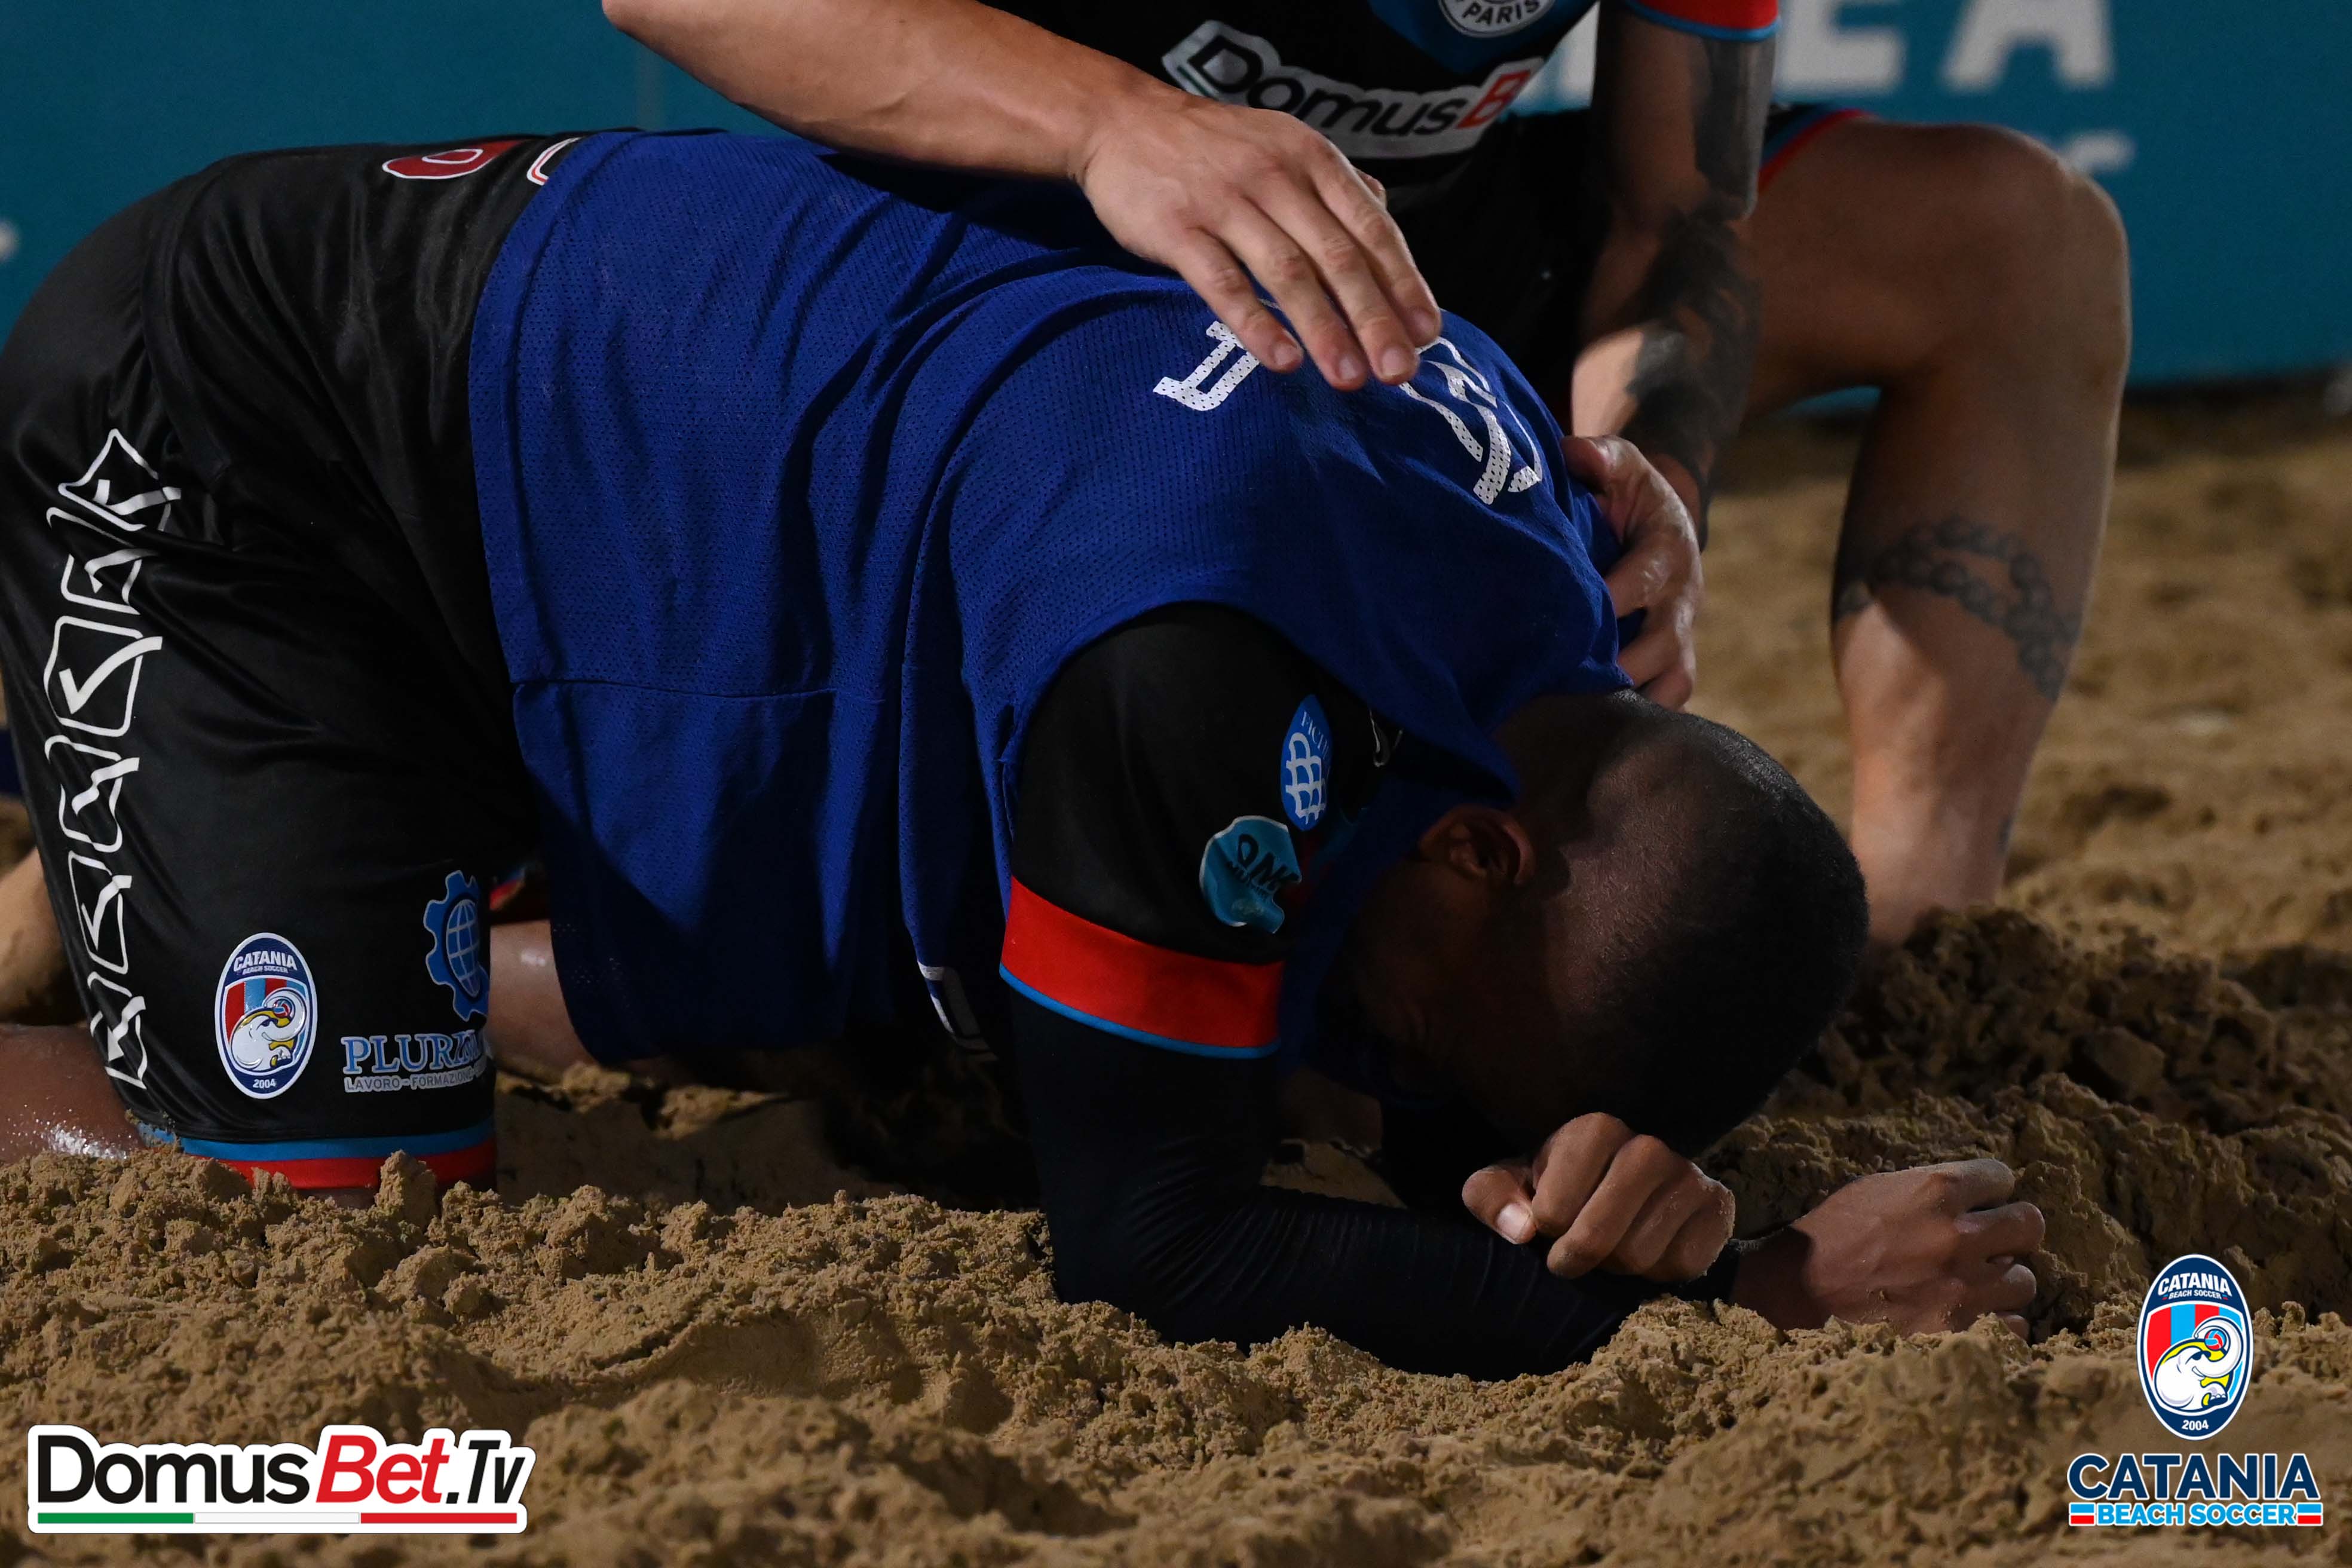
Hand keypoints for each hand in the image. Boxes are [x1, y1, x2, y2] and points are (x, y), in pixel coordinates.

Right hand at [1073, 91, 1441, 390]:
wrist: (1124, 122)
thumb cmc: (1214, 148)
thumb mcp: (1284, 145)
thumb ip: (1333, 185)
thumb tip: (1383, 215)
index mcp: (1312, 160)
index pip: (1372, 228)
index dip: (1403, 284)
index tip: (1427, 335)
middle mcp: (1277, 177)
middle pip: (1338, 257)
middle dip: (1374, 318)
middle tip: (1399, 371)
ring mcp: (1226, 202)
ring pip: (1287, 272)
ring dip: (1324, 329)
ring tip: (1350, 378)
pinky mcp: (1178, 229)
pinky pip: (1224, 282)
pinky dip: (1256, 323)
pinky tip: (1284, 361)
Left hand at [1461, 1113, 1734, 1282]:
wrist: (1625, 1191)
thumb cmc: (1554, 1188)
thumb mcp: (1508, 1185)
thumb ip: (1492, 1197)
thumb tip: (1520, 1230)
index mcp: (1593, 1130)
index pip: (1553, 1214)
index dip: (1546, 1232)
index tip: (1548, 1227)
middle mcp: (1647, 1146)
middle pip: (1599, 1240)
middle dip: (1579, 1258)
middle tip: (1572, 1256)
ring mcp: (1689, 1175)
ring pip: (1639, 1258)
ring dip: (1617, 1268)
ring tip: (1612, 1245)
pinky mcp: (1718, 1207)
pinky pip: (1680, 1267)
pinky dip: (1658, 1274)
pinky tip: (1649, 1249)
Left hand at [1564, 436, 1702, 708]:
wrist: (1661, 520)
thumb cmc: (1628, 493)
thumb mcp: (1620, 464)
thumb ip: (1600, 457)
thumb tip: (1577, 454)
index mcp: (1667, 552)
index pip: (1640, 583)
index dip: (1606, 604)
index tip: (1569, 621)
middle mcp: (1680, 601)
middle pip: (1661, 646)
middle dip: (1619, 666)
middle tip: (1567, 684)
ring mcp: (1680, 637)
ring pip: (1671, 683)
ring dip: (1633, 703)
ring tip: (1581, 722)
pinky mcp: (1672, 662)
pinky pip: (1668, 700)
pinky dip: (1641, 721)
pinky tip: (1595, 738)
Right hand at [1732, 1159, 2042, 1336]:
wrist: (1802, 1290)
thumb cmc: (1834, 1234)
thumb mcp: (1876, 1189)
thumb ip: (1929, 1189)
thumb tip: (1975, 1199)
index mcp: (1936, 1191)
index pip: (2002, 1177)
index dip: (1989, 1190)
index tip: (1977, 1202)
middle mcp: (1958, 1235)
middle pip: (2030, 1225)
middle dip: (2012, 1230)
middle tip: (1989, 1241)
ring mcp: (1964, 1287)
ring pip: (2025, 1279)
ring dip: (2002, 1280)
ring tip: (1972, 1284)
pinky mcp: (1961, 1330)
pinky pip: (2013, 1327)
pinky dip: (1997, 1323)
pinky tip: (1973, 1316)